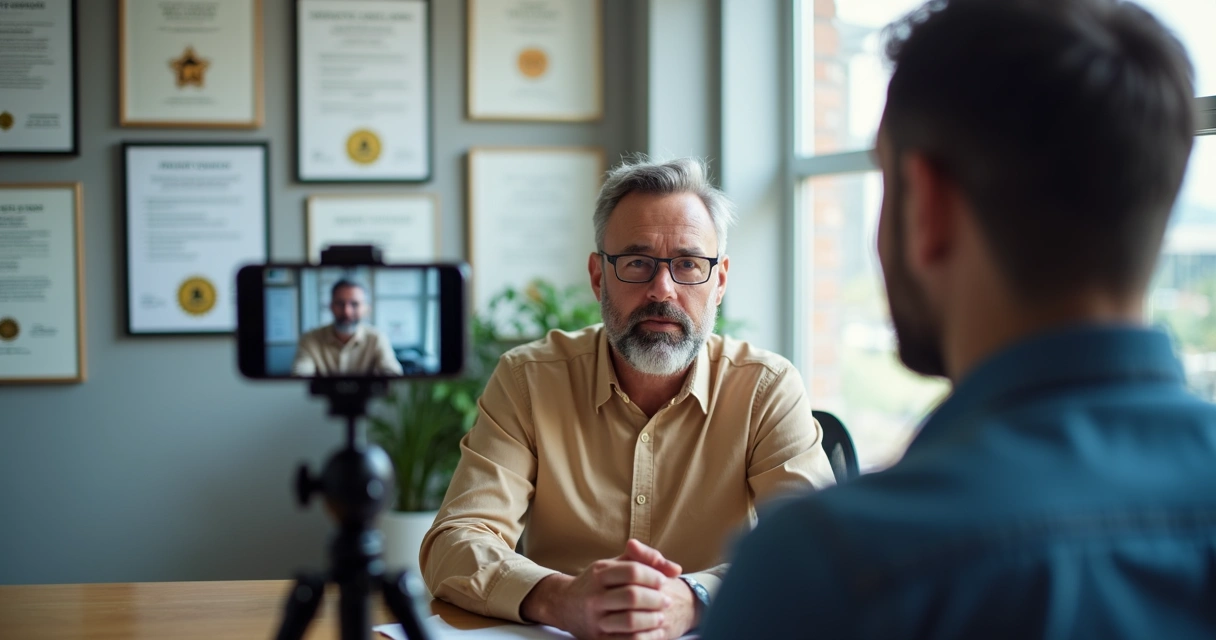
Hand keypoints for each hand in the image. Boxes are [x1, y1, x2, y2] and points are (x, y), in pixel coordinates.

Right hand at [521, 539, 686, 638]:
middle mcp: (594, 595)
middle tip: (667, 601)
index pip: (632, 571)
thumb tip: (675, 569)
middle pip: (632, 596)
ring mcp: (594, 618)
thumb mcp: (615, 565)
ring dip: (652, 619)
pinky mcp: (597, 638)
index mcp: (599, 573)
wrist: (564, 605)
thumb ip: (644, 559)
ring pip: (629, 620)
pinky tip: (655, 632)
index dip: (653, 576)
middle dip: (656, 599)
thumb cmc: (598, 583)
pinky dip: (646, 637)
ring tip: (661, 617)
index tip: (663, 581)